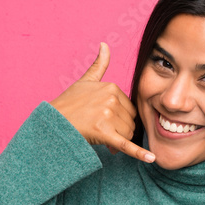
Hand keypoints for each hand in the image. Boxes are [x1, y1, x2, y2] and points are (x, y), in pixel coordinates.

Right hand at [49, 42, 154, 162]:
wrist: (53, 123)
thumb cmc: (69, 104)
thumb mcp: (85, 81)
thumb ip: (99, 65)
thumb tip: (105, 45)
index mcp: (112, 87)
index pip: (129, 109)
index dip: (121, 119)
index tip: (107, 122)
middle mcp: (111, 99)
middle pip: (131, 122)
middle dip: (121, 131)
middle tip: (103, 133)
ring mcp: (108, 116)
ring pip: (127, 134)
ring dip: (119, 141)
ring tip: (102, 139)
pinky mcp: (104, 133)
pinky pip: (126, 145)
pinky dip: (140, 153)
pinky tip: (151, 159)